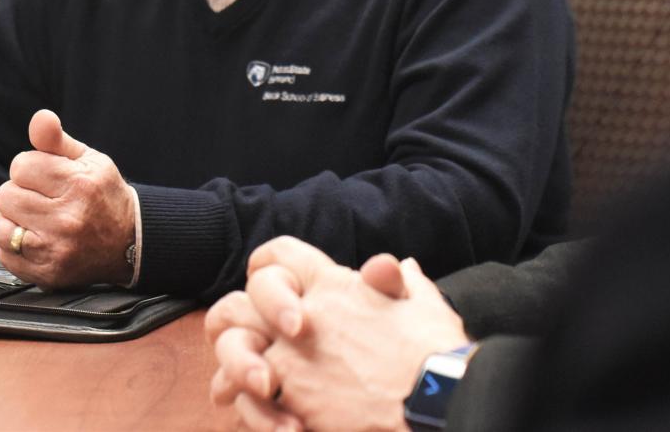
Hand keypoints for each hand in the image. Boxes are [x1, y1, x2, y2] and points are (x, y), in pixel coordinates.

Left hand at [0, 109, 135, 288]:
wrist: (129, 242)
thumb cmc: (105, 196)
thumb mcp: (90, 161)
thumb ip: (57, 140)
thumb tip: (39, 117)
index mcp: (79, 185)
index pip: (22, 165)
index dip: (31, 168)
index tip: (47, 176)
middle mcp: (67, 219)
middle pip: (6, 195)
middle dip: (20, 192)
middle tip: (42, 197)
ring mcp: (55, 249)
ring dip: (12, 219)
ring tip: (34, 218)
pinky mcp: (46, 273)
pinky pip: (5, 253)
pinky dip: (14, 245)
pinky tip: (36, 238)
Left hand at [206, 236, 469, 431]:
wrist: (436, 401)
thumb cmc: (435, 353)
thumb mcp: (424, 305)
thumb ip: (403, 283)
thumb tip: (401, 265)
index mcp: (334, 285)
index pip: (281, 254)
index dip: (269, 265)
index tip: (269, 284)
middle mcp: (304, 316)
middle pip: (238, 303)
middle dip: (235, 318)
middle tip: (247, 339)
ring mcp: (292, 360)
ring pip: (233, 352)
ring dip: (233, 368)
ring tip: (246, 386)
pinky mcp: (291, 401)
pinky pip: (247, 400)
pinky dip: (250, 410)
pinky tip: (266, 417)